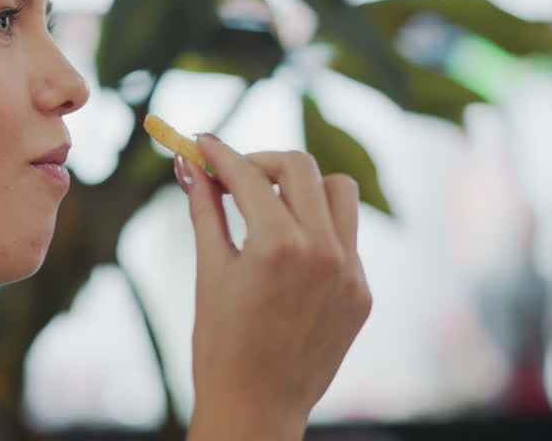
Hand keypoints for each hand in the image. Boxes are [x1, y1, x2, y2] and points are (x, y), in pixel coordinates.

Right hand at [178, 135, 371, 439]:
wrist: (256, 407)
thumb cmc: (220, 344)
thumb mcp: (209, 270)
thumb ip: (203, 209)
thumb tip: (189, 164)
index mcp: (277, 245)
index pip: (249, 175)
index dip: (222, 153)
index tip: (204, 143)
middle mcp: (322, 251)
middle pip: (301, 167)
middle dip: (262, 161)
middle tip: (235, 174)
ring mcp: (349, 273)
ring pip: (339, 192)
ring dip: (304, 188)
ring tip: (270, 206)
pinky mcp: (362, 293)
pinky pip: (347, 238)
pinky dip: (319, 230)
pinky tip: (289, 253)